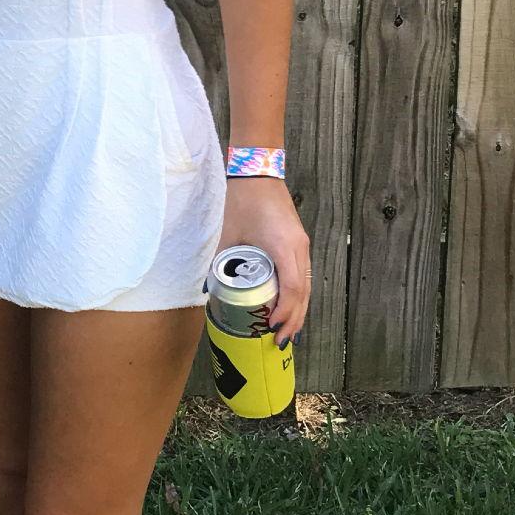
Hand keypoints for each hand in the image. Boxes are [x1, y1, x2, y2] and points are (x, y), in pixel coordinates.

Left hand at [220, 176, 310, 345]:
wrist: (258, 172)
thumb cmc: (243, 201)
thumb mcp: (228, 234)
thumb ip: (219, 262)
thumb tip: (208, 289)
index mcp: (283, 246)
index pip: (291, 288)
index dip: (284, 312)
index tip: (273, 328)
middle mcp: (299, 248)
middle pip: (304, 292)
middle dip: (294, 319)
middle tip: (280, 341)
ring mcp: (302, 245)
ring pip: (307, 286)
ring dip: (298, 310)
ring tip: (287, 332)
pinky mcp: (299, 242)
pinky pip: (303, 275)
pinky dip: (298, 295)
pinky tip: (290, 308)